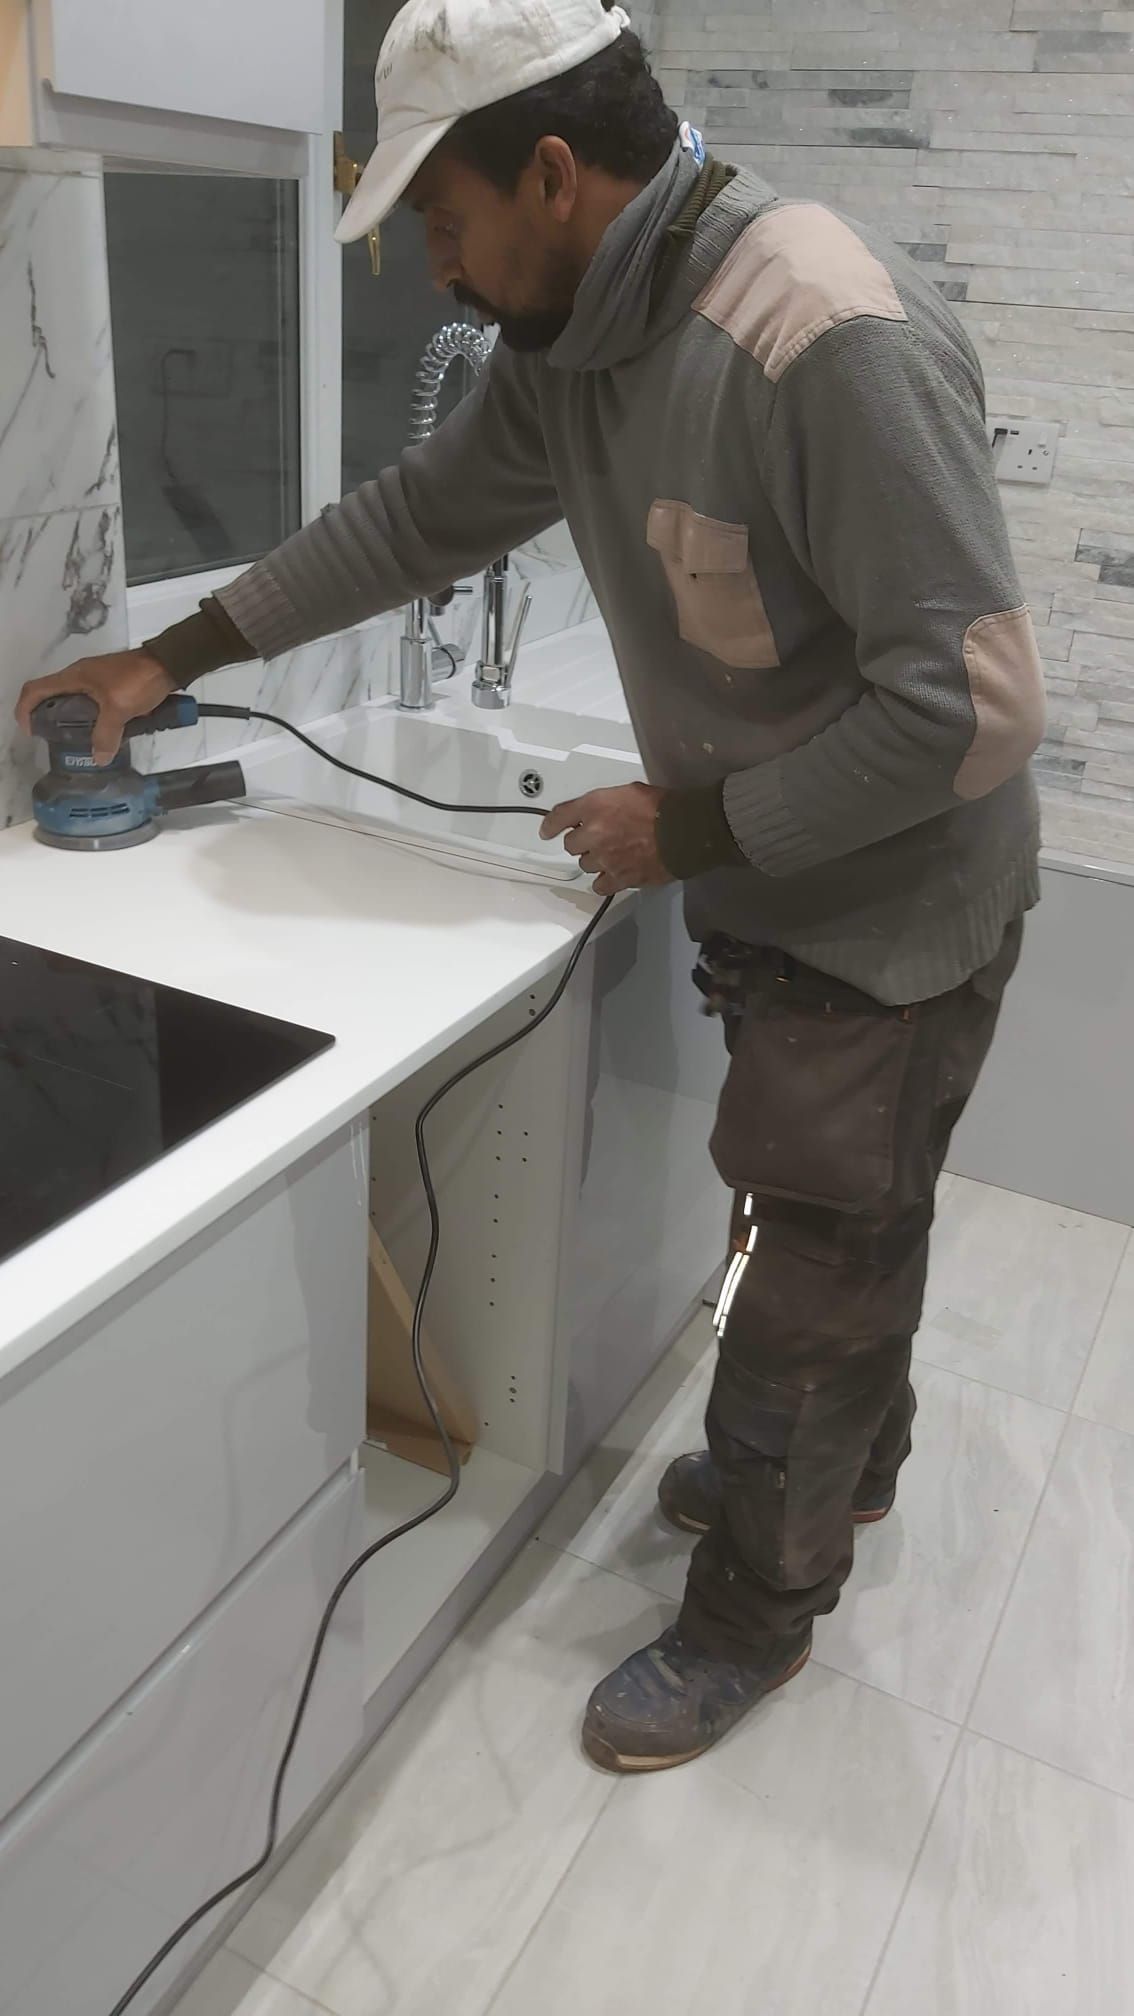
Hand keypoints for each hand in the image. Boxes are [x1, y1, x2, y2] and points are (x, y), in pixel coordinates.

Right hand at [16, 650, 176, 764]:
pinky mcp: (110, 685)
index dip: (25, 710)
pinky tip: (103, 733)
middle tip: (55, 741)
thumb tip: (98, 758)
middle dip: (48, 719)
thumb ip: (106, 734)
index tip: (31, 732)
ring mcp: (95, 679)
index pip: (35, 689)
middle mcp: (79, 676)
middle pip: (51, 697)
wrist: (168, 663)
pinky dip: (92, 718)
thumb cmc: (138, 680)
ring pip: (73, 701)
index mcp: (73, 677)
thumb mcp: (119, 709)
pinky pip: (93, 704)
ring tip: (79, 742)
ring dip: (72, 720)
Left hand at [539, 783, 673, 897]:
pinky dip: (604, 881)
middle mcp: (594, 833)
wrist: (683, 831)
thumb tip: (602, 812)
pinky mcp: (618, 878)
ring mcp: (604, 858)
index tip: (547, 831)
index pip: (559, 816)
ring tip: (612, 854)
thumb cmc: (662, 807)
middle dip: (582, 842)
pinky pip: (599, 885)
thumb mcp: (628, 791)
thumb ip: (606, 803)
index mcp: (595, 806)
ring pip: (585, 865)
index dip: (550, 825)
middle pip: (571, 845)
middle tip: (598, 839)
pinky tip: (612, 875)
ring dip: (595, 860)